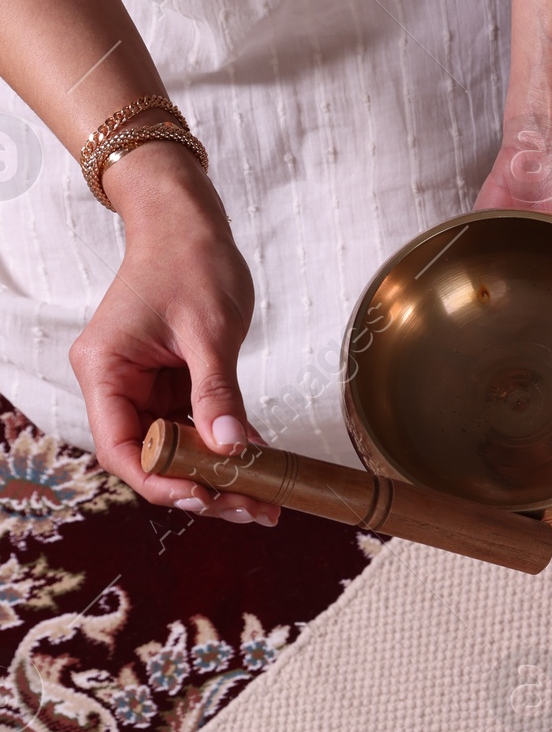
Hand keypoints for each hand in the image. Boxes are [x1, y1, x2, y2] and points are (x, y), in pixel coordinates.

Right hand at [68, 142, 278, 524]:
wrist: (189, 222)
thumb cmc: (189, 260)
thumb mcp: (208, 330)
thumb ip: (216, 391)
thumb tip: (231, 449)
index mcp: (105, 369)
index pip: (120, 446)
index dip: (161, 481)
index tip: (206, 497)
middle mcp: (116, 383)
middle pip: (150, 457)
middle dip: (200, 487)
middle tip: (252, 510)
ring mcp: (144, 386)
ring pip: (176, 449)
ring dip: (220, 476)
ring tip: (267, 502)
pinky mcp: (171, 384)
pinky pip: (196, 427)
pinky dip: (227, 447)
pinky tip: (264, 467)